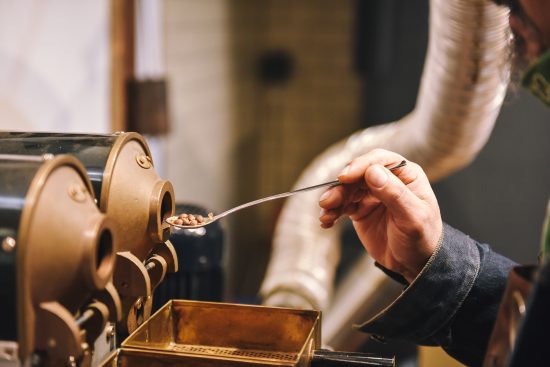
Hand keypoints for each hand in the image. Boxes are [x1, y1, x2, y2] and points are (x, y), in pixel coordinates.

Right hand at [319, 149, 442, 281]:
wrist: (414, 264)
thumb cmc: (422, 239)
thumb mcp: (413, 217)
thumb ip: (394, 194)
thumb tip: (373, 171)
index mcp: (405, 175)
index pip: (379, 161)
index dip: (360, 166)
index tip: (344, 177)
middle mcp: (386, 180)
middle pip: (357, 175)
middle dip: (340, 187)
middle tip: (327, 201)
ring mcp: (371, 194)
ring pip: (346, 189)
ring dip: (333, 200)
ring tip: (325, 215)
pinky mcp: (359, 209)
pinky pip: (342, 205)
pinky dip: (332, 212)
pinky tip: (326, 222)